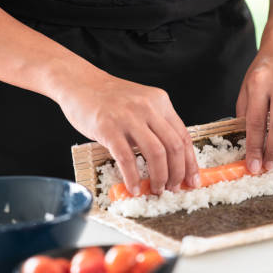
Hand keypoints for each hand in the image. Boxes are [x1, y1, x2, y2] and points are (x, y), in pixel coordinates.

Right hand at [54, 63, 199, 195]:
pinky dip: (132, 177)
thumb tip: (171, 159)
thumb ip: (155, 124)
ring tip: (156, 189)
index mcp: (160, 102)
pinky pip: (126, 158)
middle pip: (174, 146)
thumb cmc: (109, 98)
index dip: (190, 162)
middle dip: (177, 173)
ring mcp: (128, 117)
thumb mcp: (140, 103)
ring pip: (155, 153)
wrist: (79, 82)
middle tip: (174, 188)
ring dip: (159, 177)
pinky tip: (133, 187)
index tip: (192, 180)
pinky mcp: (108, 128)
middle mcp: (148, 107)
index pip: (183, 136)